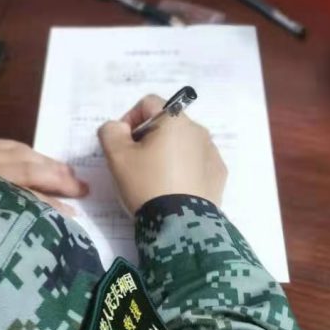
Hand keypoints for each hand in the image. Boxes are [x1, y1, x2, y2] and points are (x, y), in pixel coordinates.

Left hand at [0, 139, 87, 216]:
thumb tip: (29, 225)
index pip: (17, 196)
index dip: (46, 203)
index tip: (71, 212)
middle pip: (20, 168)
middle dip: (54, 177)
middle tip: (80, 187)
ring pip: (11, 152)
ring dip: (41, 161)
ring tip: (65, 172)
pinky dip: (17, 149)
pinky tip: (31, 154)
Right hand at [98, 95, 226, 213]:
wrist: (180, 224)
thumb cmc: (146, 184)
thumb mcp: (117, 156)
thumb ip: (110, 131)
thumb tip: (119, 128)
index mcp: (175, 119)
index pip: (147, 104)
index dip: (129, 120)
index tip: (123, 145)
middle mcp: (198, 129)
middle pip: (166, 123)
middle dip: (147, 138)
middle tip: (135, 164)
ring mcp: (212, 152)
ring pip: (182, 143)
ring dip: (166, 153)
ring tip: (155, 179)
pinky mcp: (219, 173)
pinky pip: (196, 162)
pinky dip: (183, 169)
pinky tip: (173, 188)